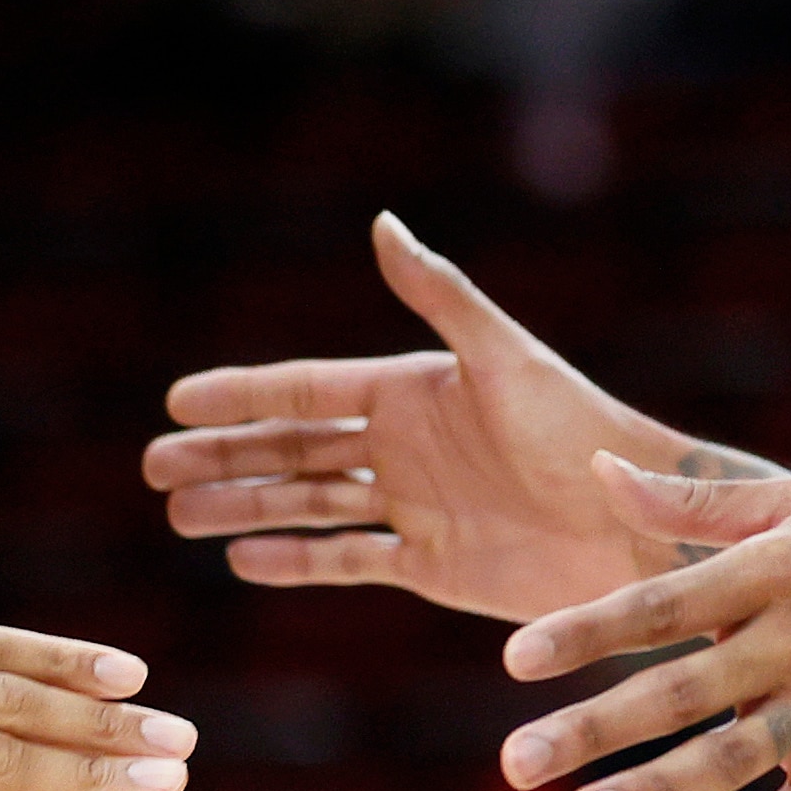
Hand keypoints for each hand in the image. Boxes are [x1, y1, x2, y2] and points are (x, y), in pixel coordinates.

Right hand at [145, 212, 700, 622]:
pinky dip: (295, 563)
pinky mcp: (431, 566)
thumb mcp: (504, 358)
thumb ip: (441, 296)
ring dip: (244, 508)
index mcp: (414, 390)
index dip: (243, 396)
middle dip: (223, 457)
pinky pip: (346, 562)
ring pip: (306, 506)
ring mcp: (413, 507)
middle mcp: (405, 446)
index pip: (307, 391)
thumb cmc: (582, 430)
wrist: (637, 527)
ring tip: (179, 515)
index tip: (178, 401)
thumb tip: (381, 225)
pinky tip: (244, 561)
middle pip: (292, 451)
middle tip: (152, 467)